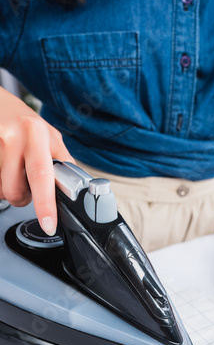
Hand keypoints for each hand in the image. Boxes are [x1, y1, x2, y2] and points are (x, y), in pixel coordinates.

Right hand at [0, 87, 74, 234]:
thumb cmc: (22, 120)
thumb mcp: (48, 134)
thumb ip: (61, 160)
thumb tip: (75, 187)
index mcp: (35, 132)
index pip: (43, 175)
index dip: (45, 204)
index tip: (49, 224)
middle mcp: (12, 136)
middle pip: (16, 190)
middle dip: (22, 199)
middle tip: (26, 187)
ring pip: (0, 190)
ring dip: (6, 189)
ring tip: (11, 171)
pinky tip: (2, 168)